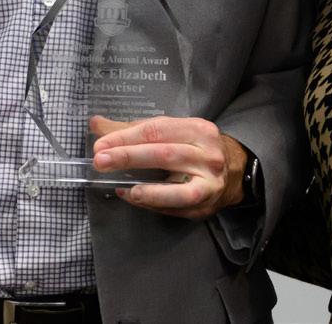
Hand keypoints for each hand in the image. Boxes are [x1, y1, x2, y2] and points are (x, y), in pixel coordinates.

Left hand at [90, 115, 247, 219]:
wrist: (234, 170)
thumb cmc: (194, 148)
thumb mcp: (171, 131)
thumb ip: (133, 129)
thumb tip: (96, 124)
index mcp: (197, 128)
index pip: (156, 130)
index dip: (126, 137)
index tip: (100, 144)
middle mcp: (207, 153)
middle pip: (164, 154)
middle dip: (129, 156)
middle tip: (100, 161)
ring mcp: (210, 182)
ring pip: (178, 187)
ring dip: (147, 189)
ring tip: (121, 187)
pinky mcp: (206, 204)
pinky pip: (178, 206)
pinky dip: (155, 203)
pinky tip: (135, 197)